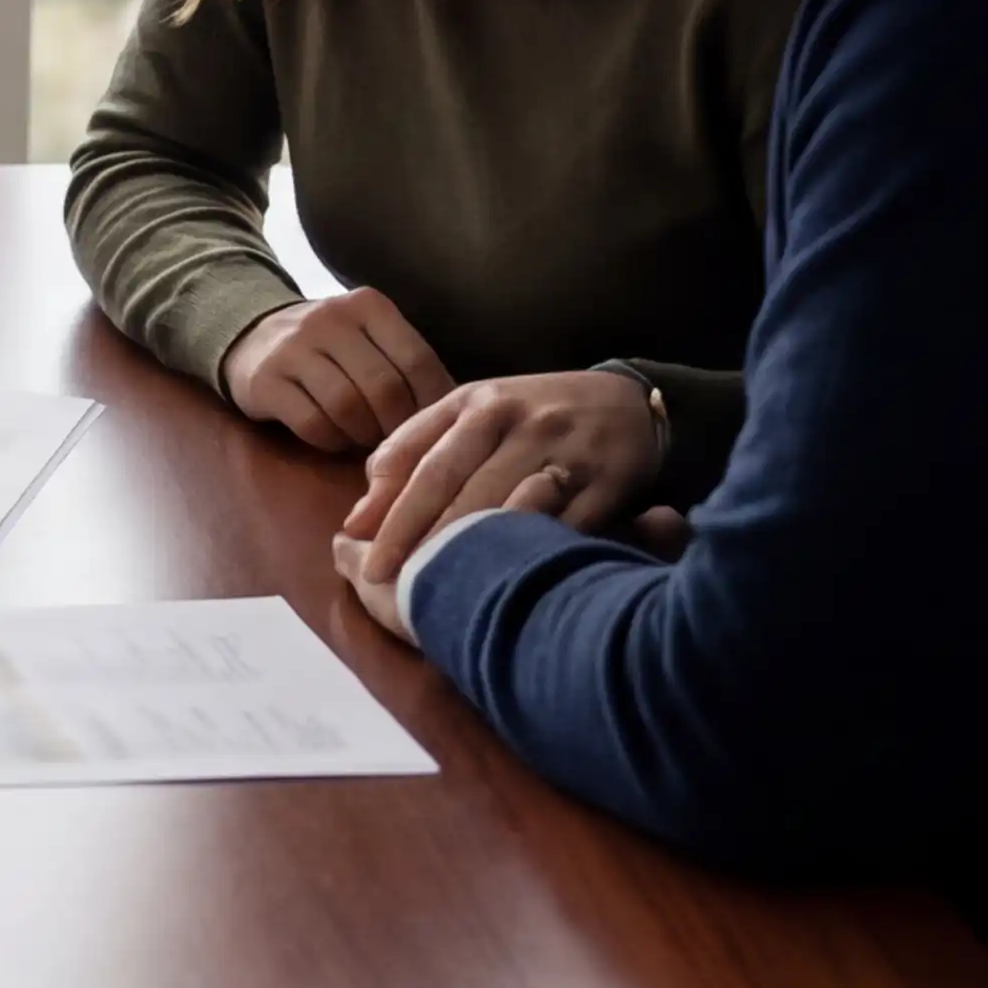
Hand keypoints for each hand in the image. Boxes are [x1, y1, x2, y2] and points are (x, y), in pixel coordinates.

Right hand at [216, 288, 453, 451]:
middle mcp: (329, 318)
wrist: (251, 336)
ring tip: (366, 439)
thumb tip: (460, 413)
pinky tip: (334, 437)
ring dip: (363, 435)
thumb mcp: (370, 337)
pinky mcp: (264, 380)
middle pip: (383, 388)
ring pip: (347, 407)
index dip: (433, 402)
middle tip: (398, 441)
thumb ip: (407, 363)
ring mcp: (292, 347)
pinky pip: (312, 424)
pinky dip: (331, 440)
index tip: (435, 426)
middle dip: (396, 425)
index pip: (417, 360)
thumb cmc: (331, 348)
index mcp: (367, 305)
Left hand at [341, 369, 669, 589]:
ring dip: (465, 549)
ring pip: (502, 507)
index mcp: (477, 401)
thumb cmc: (536, 414)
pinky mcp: (603, 482)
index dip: (388, 502)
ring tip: (432, 586)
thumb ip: (419, 445)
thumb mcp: (476, 410)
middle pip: (455, 484)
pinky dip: (528, 553)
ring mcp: (560, 451)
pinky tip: (502, 580)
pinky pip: (559, 525)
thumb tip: (367, 501)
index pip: (421, 456)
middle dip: (414, 535)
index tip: (355, 541)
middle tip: (382, 578)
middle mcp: (515, 420)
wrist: (632, 405)